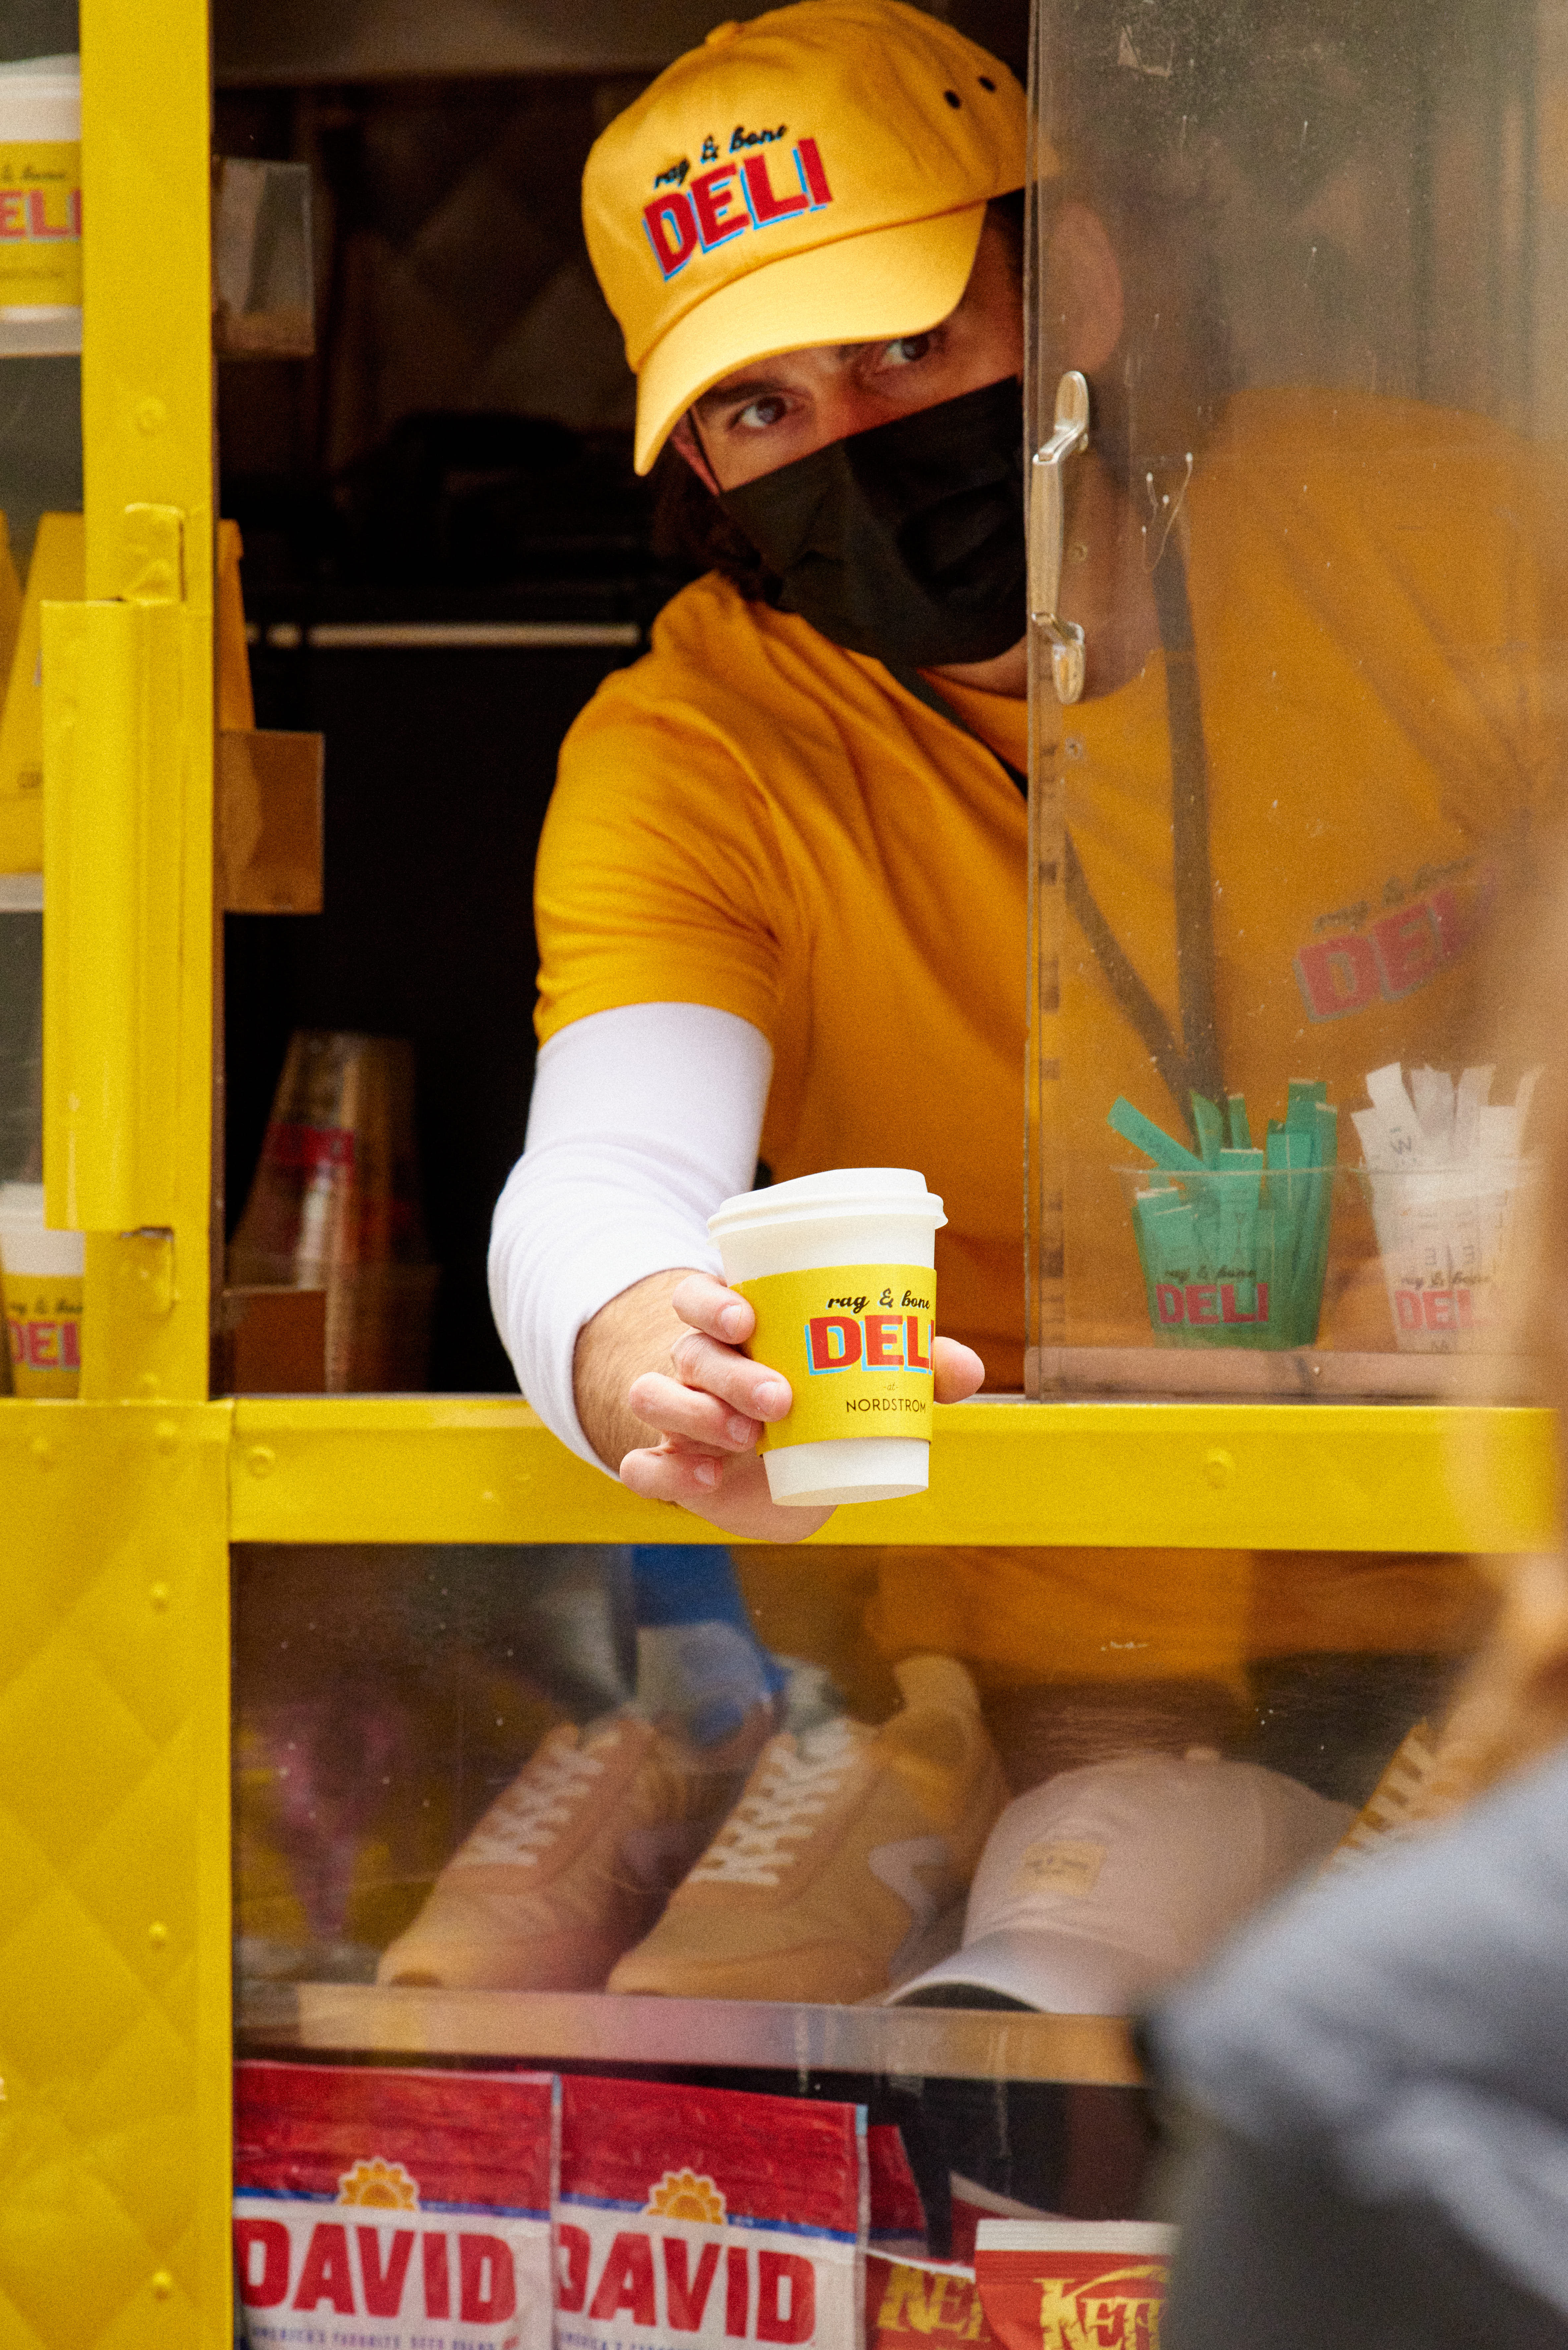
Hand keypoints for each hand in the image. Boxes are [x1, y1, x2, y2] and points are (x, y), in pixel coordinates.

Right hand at [614, 1271, 985, 1540]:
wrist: (779, 1477)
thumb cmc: (819, 1405)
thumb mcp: (859, 1383)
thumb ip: (911, 1369)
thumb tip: (967, 1368)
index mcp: (734, 1330)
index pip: (700, 1295)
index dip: (714, 1301)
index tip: (747, 1317)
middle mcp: (697, 1365)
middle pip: (690, 1350)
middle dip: (731, 1373)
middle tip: (779, 1400)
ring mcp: (677, 1415)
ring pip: (654, 1395)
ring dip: (694, 1416)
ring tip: (745, 1440)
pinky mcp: (670, 1466)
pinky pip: (639, 1464)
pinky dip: (660, 1469)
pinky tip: (697, 1479)